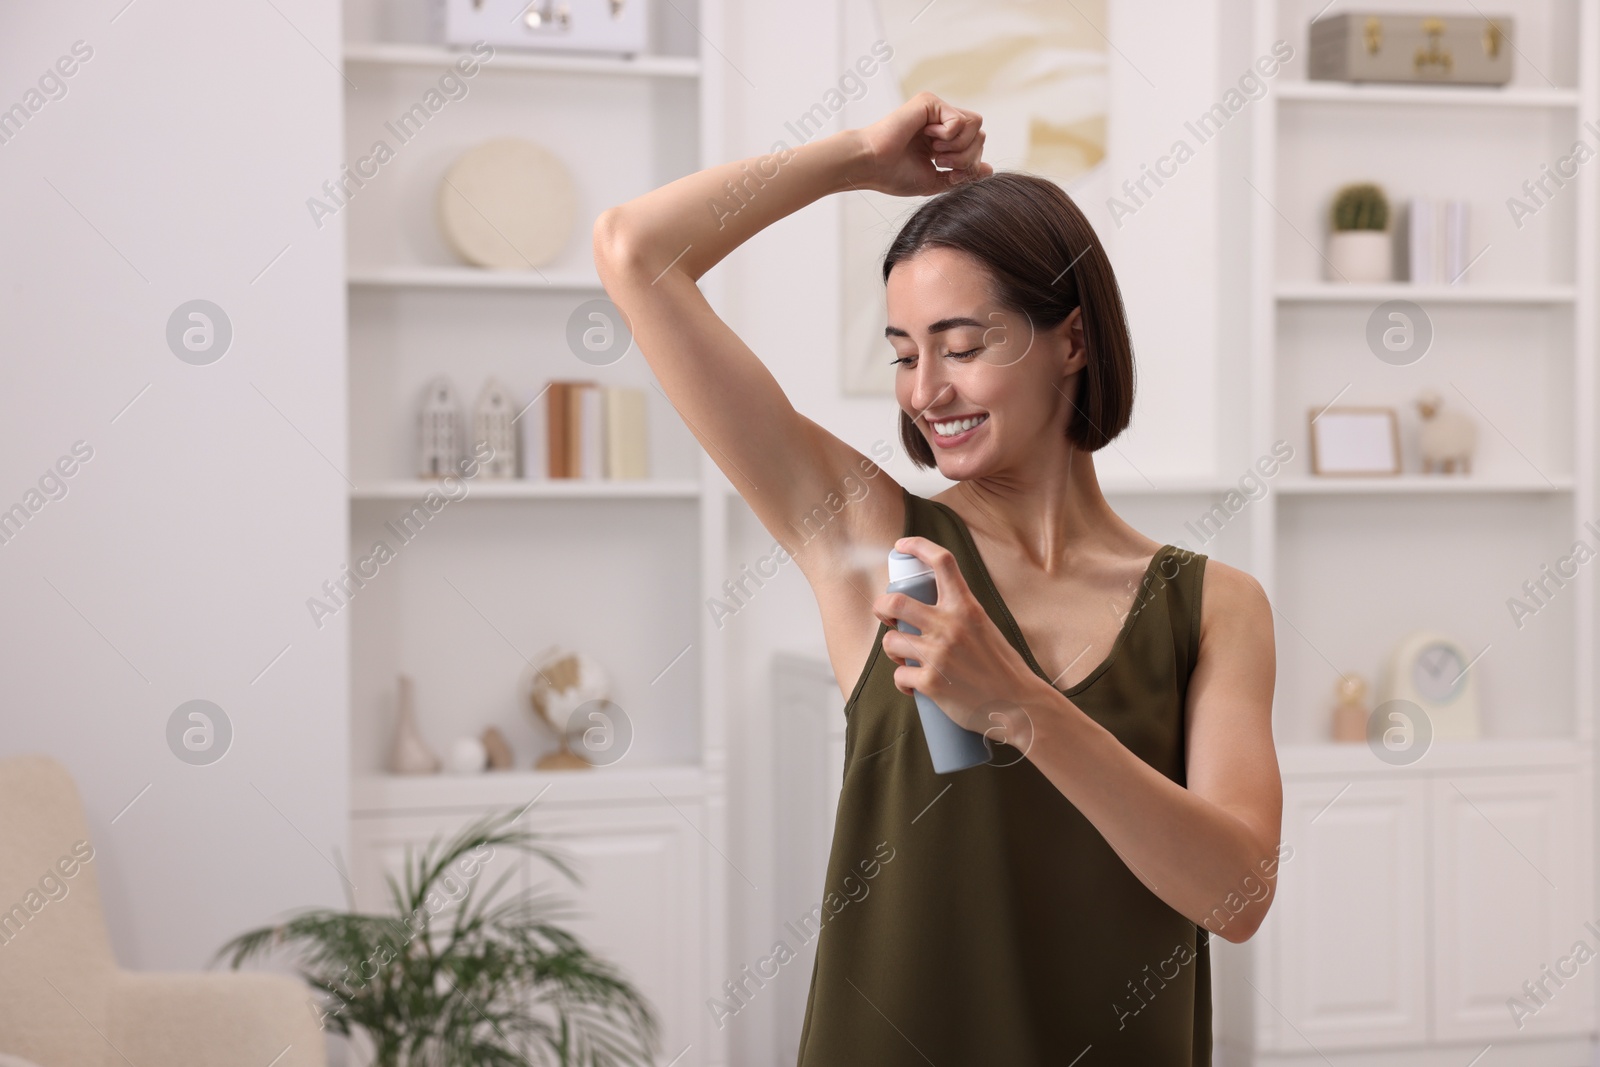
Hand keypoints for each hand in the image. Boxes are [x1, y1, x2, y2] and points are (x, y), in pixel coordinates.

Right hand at [852, 92, 991, 196]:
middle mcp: (941, 121)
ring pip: (975, 125)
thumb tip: (989, 170)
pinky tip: (926, 138)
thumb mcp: (936, 181)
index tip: (949, 175)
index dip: (970, 164)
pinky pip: (959, 120)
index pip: (976, 145)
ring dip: (959, 146)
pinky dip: (947, 136)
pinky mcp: (930, 102)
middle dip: (967, 157)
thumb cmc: (894, 175)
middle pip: (980, 134)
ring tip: (935, 152)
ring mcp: (936, 109)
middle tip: (940, 162)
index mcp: (941, 139)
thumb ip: (963, 175)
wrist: (871, 165)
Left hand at [873, 535, 1040, 749]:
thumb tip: (931, 609)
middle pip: (895, 601)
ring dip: (893, 650)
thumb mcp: (986, 627)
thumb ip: (961, 614)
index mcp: (967, 607)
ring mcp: (938, 654)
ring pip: (891, 642)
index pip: (942, 562)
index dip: (917, 546)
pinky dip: (903, 682)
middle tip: (885, 614)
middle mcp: (950, 626)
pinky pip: (899, 677)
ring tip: (905, 658)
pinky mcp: (930, 683)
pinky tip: (914, 685)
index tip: (902, 545)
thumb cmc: (1003, 667)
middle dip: (882, 606)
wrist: (1019, 705)